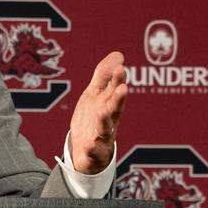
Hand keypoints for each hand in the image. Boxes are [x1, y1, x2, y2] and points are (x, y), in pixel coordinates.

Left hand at [68, 51, 127, 174]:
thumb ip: (104, 76)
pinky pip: (94, 151)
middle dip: (119, 99)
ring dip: (105, 121)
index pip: (115, 91)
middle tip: (122, 88)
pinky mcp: (93, 153)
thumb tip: (118, 54)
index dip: (117, 80)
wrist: (84, 151)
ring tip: (102, 112)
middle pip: (115, 109)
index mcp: (109, 105)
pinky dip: (93, 148)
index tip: (120, 68)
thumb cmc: (92, 119)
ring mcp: (102, 138)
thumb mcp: (95, 96)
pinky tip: (89, 144)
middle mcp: (109, 121)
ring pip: (106, 129)